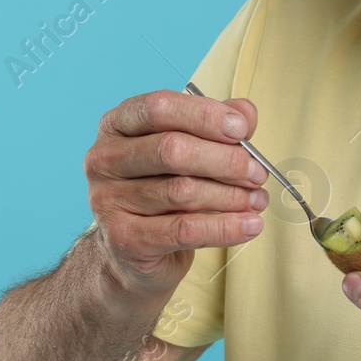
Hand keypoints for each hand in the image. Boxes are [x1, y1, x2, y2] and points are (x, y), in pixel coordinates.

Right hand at [84, 89, 268, 294]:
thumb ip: (213, 127)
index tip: (241, 129)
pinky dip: (225, 227)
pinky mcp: (124, 239)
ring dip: (231, 196)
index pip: (159, 108)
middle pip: (172, 150)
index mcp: (116, 124)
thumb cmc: (160, 191)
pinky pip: (185, 230)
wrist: (131, 252)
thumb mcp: (185, 151)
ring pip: (182, 191)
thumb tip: (245, 113)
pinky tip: (250, 225)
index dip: (204, 115)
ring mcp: (108, 200)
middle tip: (256, 172)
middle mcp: (104, 159)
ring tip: (256, 199)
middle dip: (225, 160)